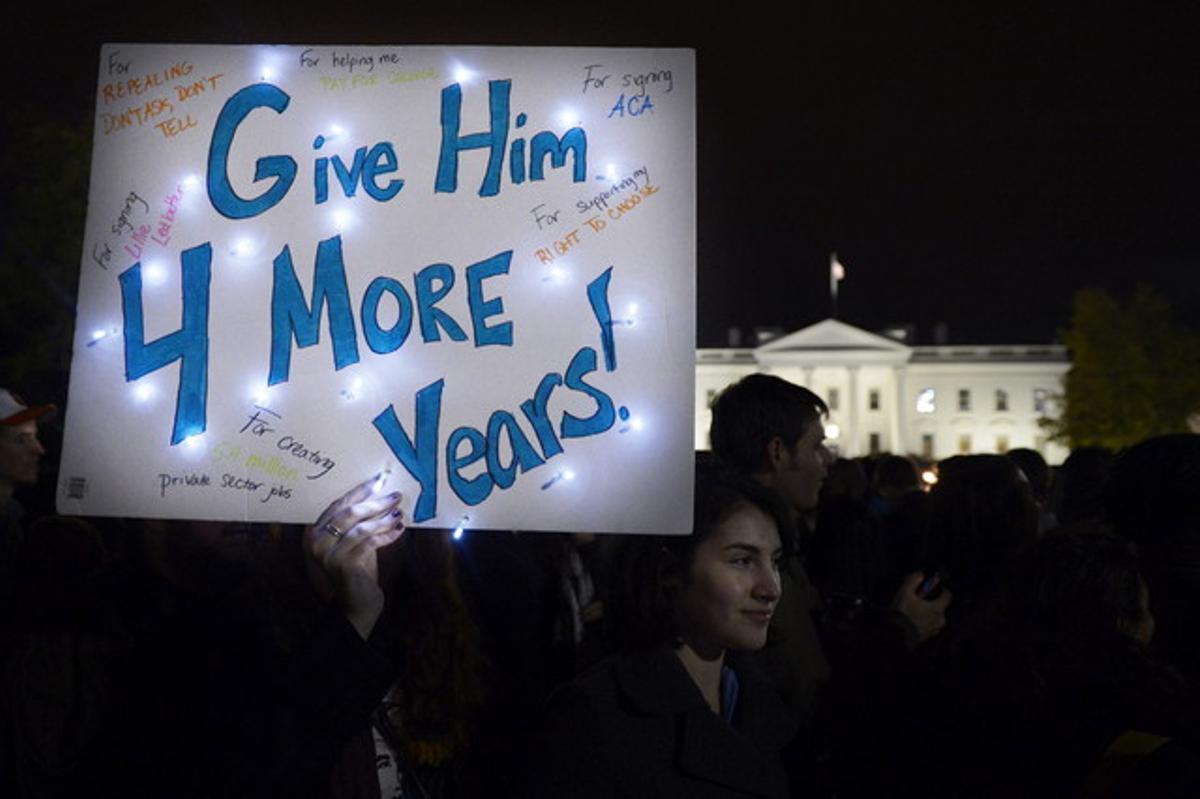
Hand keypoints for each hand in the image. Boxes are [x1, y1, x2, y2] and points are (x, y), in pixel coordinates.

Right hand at [305, 473, 405, 639]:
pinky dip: (387, 534)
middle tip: (395, 495)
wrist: (356, 603)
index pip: (339, 504)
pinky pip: (369, 542)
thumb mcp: (356, 540)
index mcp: (316, 531)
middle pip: (349, 512)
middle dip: (375, 501)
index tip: (380, 480)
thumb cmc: (358, 568)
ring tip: (399, 512)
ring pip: (360, 527)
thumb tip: (381, 493)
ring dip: (383, 518)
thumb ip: (361, 520)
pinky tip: (399, 529)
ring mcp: (328, 554)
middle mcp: (317, 542)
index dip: (360, 491)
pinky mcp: (344, 565)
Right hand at [892, 571, 950, 645]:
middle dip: (933, 603)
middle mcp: (939, 620)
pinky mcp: (927, 638)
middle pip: (941, 608)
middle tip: (920, 600)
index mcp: (937, 608)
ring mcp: (934, 630)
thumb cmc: (902, 614)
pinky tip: (914, 621)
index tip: (937, 588)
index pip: (948, 596)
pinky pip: (930, 627)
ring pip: (935, 618)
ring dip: (929, 613)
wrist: (895, 637)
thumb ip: (913, 581)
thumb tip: (920, 574)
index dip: (943, 590)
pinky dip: (925, 622)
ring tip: (915, 611)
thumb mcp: (904, 593)